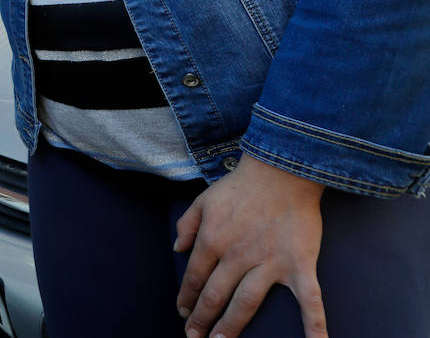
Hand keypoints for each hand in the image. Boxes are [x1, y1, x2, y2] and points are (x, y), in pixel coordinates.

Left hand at [175, 156, 326, 337]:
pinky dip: (315, 326)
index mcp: (212, 240)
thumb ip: (187, 224)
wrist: (282, 170)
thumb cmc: (241, 185)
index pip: (194, 278)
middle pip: (215, 296)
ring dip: (231, 327)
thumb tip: (176, 249)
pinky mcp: (299, 265)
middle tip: (193, 337)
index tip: (182, 312)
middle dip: (202, 320)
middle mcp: (237, 256)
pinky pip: (309, 301)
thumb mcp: (204, 199)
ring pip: (246, 303)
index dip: (186, 298)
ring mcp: (269, 263)